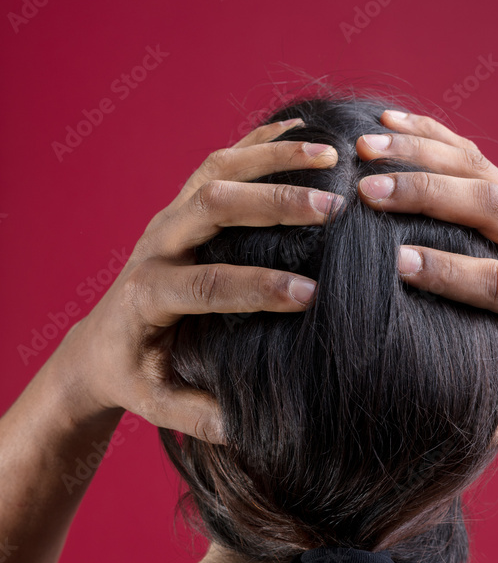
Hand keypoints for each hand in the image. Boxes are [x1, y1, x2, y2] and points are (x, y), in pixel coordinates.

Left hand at [56, 118, 341, 442]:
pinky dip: (263, 142)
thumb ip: (201, 416)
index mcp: (148, 297)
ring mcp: (167, 218)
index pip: (204, 284)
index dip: (257, 287)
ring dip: (273, 159)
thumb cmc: (136, 378)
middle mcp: (155, 246)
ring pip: (216, 169)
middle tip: (331, 207)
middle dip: (272, 204)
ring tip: (332, 156)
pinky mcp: (181, 204)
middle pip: (209, 206)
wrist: (100, 343)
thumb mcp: (160, 406)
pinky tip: (308, 135)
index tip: (310, 294)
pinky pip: (221, 159)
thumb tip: (251, 427)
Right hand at [355, 110, 497, 439]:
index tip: (397, 264)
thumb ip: (492, 412)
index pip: (495, 280)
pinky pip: (469, 152)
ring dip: (420, 152)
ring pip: (477, 168)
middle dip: (427, 195)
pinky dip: (428, 132)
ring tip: (364, 149)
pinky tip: (384, 122)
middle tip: (368, 192)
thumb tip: (452, 426)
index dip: (448, 271)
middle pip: (488, 206)